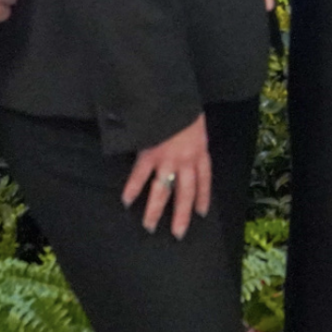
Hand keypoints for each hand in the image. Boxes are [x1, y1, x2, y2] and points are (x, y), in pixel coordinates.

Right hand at [121, 113, 210, 237]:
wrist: (171, 98)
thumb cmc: (185, 108)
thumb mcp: (197, 124)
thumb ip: (193, 139)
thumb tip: (191, 148)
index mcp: (200, 152)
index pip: (204, 180)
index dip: (203, 197)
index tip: (201, 213)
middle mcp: (185, 160)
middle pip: (185, 193)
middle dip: (182, 215)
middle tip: (178, 233)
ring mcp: (167, 160)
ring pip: (162, 191)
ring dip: (155, 210)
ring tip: (150, 226)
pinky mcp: (149, 155)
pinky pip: (140, 176)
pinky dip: (132, 189)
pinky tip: (126, 201)